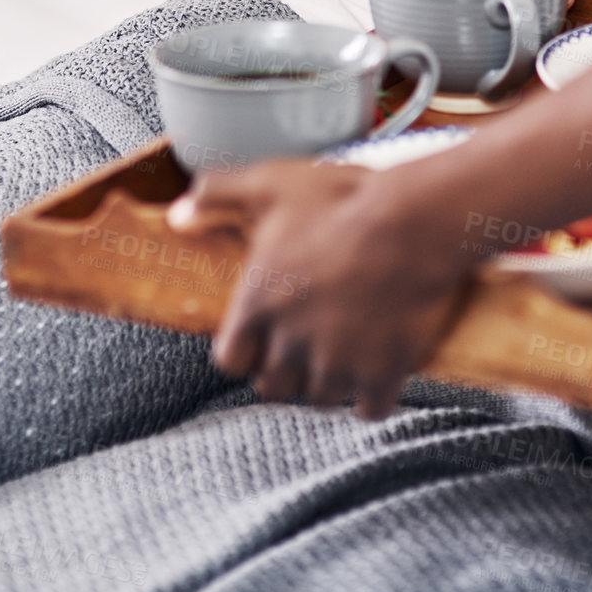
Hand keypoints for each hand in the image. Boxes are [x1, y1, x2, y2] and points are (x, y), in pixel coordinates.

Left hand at [168, 159, 470, 416]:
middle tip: (306, 343)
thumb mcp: (272, 183)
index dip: (245, 348)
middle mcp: (291, 345)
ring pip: (321, 398)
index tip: (263, 333)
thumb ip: (217, 196)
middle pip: (273, 386)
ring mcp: (338, 364)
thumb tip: (176, 216)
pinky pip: (370, 408)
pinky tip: (381, 369)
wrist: (415, 222)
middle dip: (286, 369)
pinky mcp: (382, 374)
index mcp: (258, 305)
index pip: (230, 360)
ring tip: (344, 354)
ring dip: (329, 382)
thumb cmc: (342, 200)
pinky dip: (375, 394)